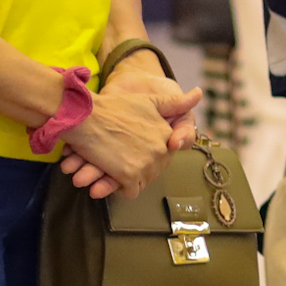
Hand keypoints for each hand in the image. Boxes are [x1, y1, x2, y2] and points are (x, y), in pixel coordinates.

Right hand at [60, 85, 192, 199]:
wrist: (85, 115)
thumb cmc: (113, 107)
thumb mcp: (149, 100)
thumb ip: (176, 102)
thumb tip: (200, 93)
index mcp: (166, 134)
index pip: (166, 154)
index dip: (150, 155)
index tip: (135, 151)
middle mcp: (160, 150)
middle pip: (155, 170)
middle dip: (140, 170)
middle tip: (122, 164)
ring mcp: (145, 164)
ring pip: (143, 182)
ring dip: (129, 180)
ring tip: (115, 171)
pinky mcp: (128, 175)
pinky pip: (130, 191)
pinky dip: (121, 189)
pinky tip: (111, 180)